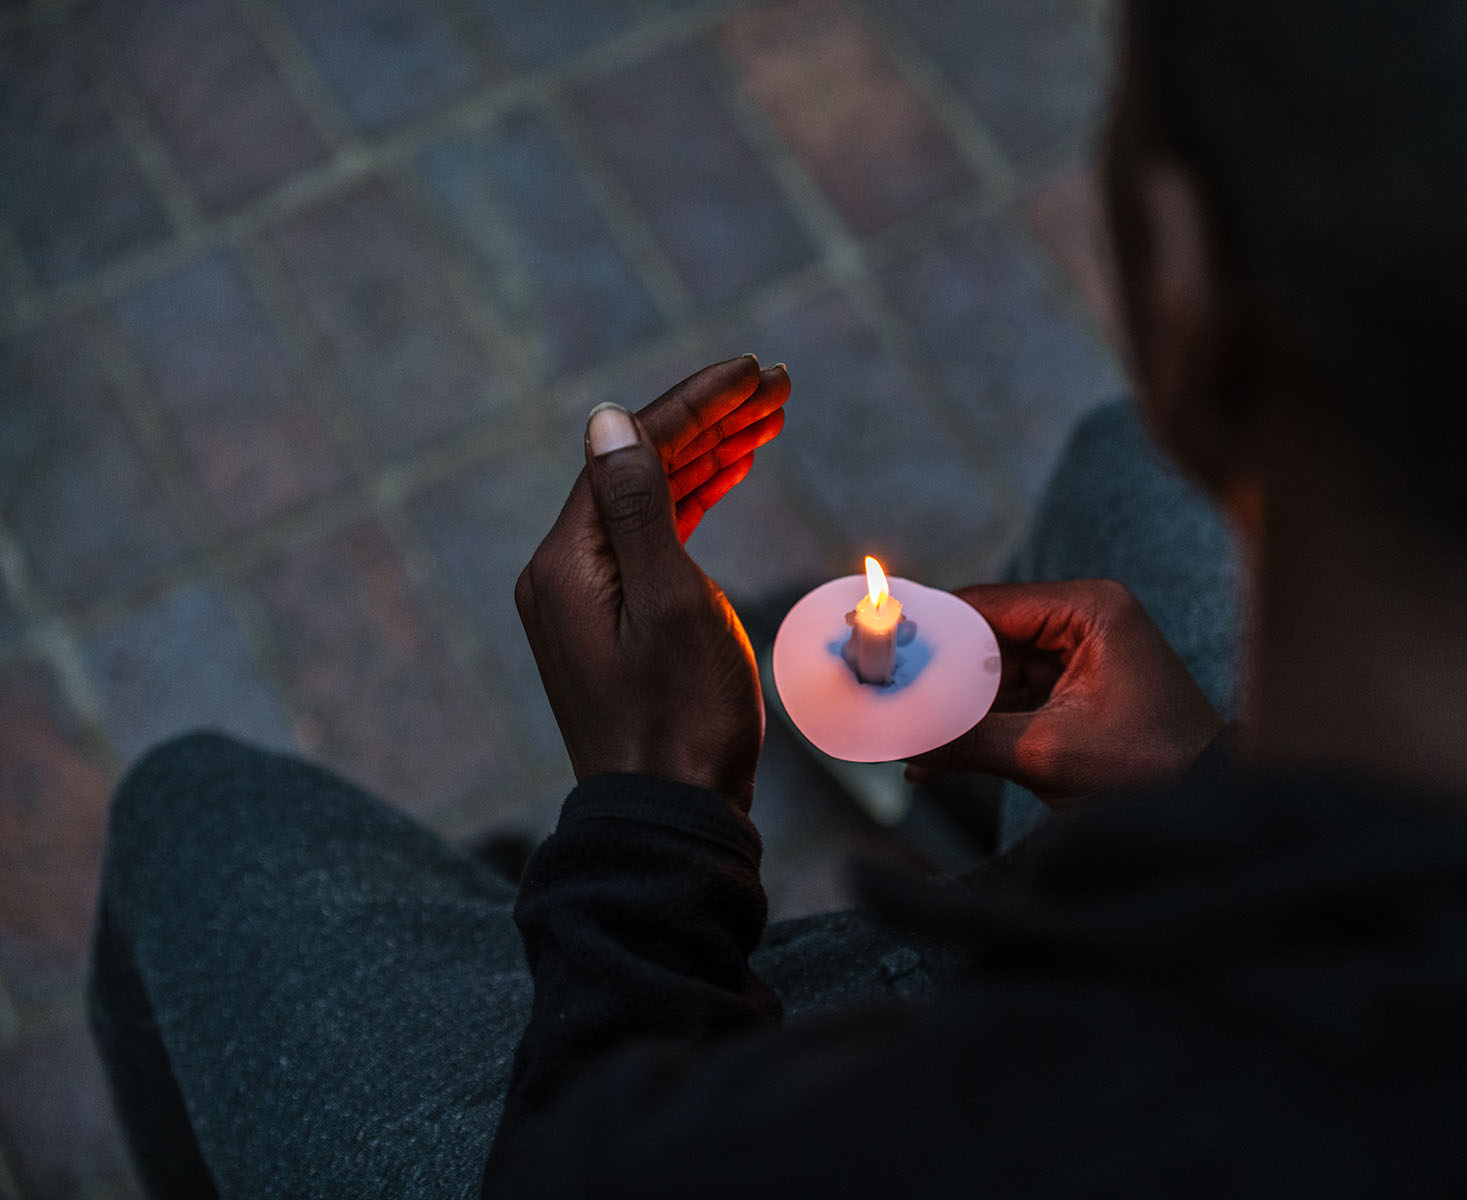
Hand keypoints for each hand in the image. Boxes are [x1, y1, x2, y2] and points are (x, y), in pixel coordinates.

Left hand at [517, 401, 765, 807]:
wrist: (671, 816)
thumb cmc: (682, 720)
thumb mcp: (672, 604)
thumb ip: (640, 507)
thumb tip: (606, 419)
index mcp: (567, 562)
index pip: (630, 451)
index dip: (696, 404)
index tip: (753, 370)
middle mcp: (565, 573)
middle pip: (640, 468)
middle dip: (711, 422)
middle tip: (777, 386)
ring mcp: (588, 599)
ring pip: (652, 501)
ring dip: (710, 456)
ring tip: (771, 417)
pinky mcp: (615, 623)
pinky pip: (653, 540)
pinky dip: (696, 502)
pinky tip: (733, 473)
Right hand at [907, 580, 1221, 805]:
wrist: (1211, 811)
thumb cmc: (1152, 770)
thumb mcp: (1048, 753)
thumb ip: (968, 740)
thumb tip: (901, 741)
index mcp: (1090, 609)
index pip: (987, 605)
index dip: (927, 629)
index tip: (874, 649)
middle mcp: (1086, 619)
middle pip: (985, 637)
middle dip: (936, 676)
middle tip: (880, 698)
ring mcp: (1082, 655)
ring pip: (993, 672)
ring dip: (953, 709)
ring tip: (901, 740)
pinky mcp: (1078, 691)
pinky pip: (1013, 699)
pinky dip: (978, 726)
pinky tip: (934, 757)